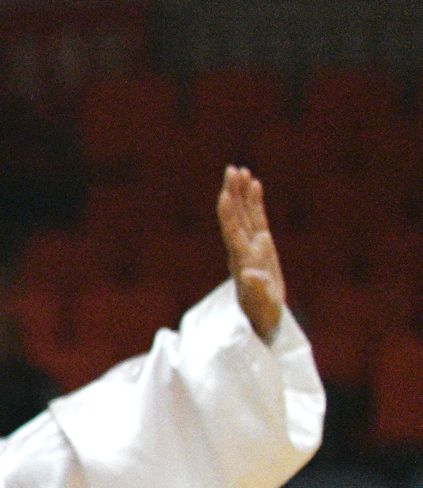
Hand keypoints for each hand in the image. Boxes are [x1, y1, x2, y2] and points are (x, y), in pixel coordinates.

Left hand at [216, 166, 285, 341]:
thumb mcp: (260, 303)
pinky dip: (255, 201)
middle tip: (231, 170)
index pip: (232, 232)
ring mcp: (252, 244)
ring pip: (245, 213)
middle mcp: (243, 248)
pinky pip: (257, 218)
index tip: (225, 195)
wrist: (263, 317)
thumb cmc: (261, 312)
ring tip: (240, 170)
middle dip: (233, 194)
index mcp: (242, 260)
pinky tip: (254, 184)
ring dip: (242, 192)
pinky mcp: (262, 244)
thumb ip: (256, 289)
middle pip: (236, 216)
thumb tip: (251, 274)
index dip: (228, 214)